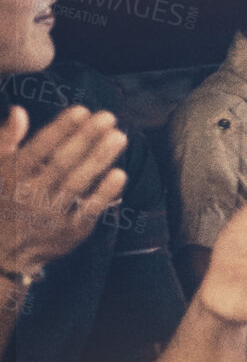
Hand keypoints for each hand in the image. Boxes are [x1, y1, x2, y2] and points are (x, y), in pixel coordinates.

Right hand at [0, 106, 127, 274]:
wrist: (4, 251)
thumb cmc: (5, 200)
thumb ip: (7, 141)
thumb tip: (19, 111)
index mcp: (10, 176)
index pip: (38, 148)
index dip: (61, 128)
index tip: (83, 110)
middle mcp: (29, 195)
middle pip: (62, 162)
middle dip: (86, 138)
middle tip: (109, 117)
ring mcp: (49, 215)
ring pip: (78, 183)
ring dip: (100, 159)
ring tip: (119, 137)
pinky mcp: (69, 232)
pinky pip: (89, 210)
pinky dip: (104, 193)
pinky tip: (120, 174)